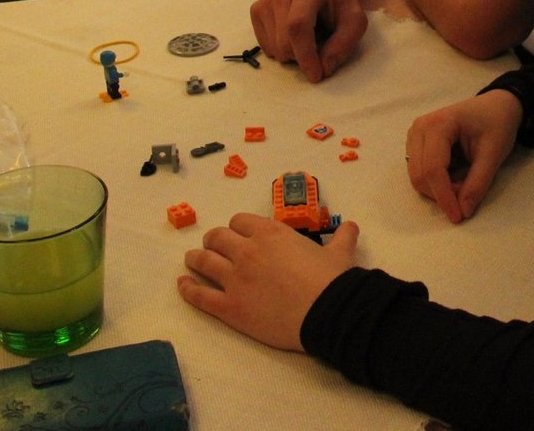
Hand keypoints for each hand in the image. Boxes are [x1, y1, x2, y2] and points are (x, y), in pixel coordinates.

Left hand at [177, 213, 358, 351]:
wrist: (328, 311)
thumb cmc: (333, 280)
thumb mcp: (340, 253)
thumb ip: (342, 237)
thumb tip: (351, 226)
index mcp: (271, 233)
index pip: (240, 221)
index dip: (238, 227)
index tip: (239, 235)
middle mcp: (248, 250)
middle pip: (217, 237)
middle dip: (214, 241)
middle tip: (214, 247)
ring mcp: (235, 278)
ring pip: (203, 262)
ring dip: (195, 259)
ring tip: (191, 261)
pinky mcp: (229, 307)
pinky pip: (199, 295)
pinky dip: (187, 289)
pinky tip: (181, 284)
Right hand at [250, 0, 367, 81]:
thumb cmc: (338, 4)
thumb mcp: (355, 20)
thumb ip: (344, 44)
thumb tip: (324, 68)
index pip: (298, 25)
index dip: (306, 54)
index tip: (316, 75)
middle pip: (284, 41)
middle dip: (302, 58)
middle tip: (319, 51)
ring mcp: (265, 0)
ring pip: (274, 48)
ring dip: (293, 55)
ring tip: (308, 38)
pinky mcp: (256, 10)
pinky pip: (265, 46)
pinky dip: (281, 50)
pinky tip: (293, 36)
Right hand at [406, 90, 522, 223]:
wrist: (496, 106)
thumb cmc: (497, 124)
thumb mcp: (494, 153)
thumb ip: (478, 183)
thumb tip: (463, 212)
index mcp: (438, 124)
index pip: (433, 169)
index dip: (444, 196)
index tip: (458, 217)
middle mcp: (419, 128)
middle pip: (420, 175)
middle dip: (442, 194)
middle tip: (467, 195)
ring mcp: (414, 134)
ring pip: (416, 177)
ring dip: (438, 189)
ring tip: (463, 182)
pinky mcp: (416, 143)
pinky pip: (419, 171)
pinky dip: (435, 183)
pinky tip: (454, 175)